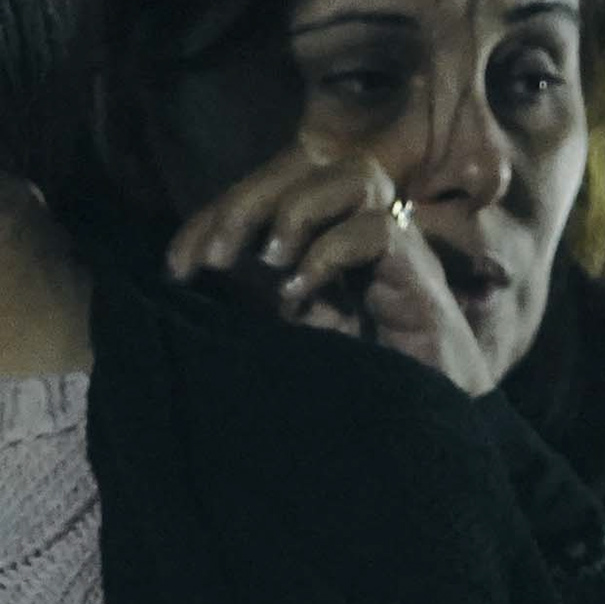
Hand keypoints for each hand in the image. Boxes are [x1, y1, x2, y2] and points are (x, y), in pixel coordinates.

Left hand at [167, 142, 494, 394]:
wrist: (428, 431)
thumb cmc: (360, 391)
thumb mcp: (291, 341)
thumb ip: (255, 304)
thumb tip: (191, 277)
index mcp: (332, 247)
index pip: (274, 200)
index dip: (220, 219)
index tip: (176, 267)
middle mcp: (367, 238)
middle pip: (311, 172)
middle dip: (249, 204)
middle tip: (211, 258)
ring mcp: (399, 253)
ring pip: (357, 178)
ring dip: (300, 210)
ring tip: (270, 260)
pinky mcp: (419, 278)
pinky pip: (378, 230)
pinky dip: (330, 253)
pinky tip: (300, 294)